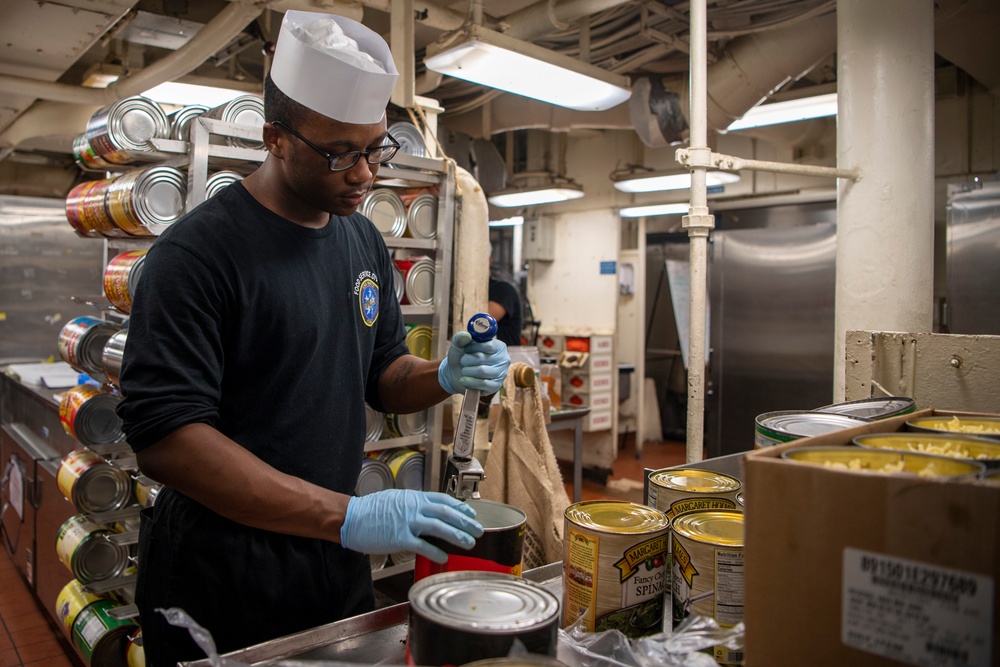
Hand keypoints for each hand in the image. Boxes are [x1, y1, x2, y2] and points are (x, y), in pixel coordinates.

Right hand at [340, 489, 482, 562]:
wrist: (351, 518)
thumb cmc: (370, 511)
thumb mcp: (396, 500)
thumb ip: (413, 505)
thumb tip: (427, 512)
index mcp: (413, 498)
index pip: (443, 500)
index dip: (459, 507)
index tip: (470, 513)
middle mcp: (413, 508)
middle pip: (446, 513)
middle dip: (465, 522)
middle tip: (478, 529)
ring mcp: (407, 522)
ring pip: (439, 527)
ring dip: (456, 535)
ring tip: (469, 543)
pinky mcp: (399, 538)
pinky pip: (422, 545)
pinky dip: (435, 551)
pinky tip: (444, 557)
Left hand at [437, 331, 510, 394]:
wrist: (456, 374)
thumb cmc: (462, 357)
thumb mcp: (458, 345)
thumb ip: (460, 338)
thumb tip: (466, 335)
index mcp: (498, 346)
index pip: (488, 345)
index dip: (474, 347)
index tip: (465, 349)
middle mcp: (503, 359)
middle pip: (483, 358)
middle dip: (467, 360)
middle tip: (462, 361)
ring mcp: (501, 374)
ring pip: (482, 371)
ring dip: (467, 371)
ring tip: (463, 370)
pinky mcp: (496, 386)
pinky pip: (483, 384)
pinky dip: (470, 382)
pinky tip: (463, 380)